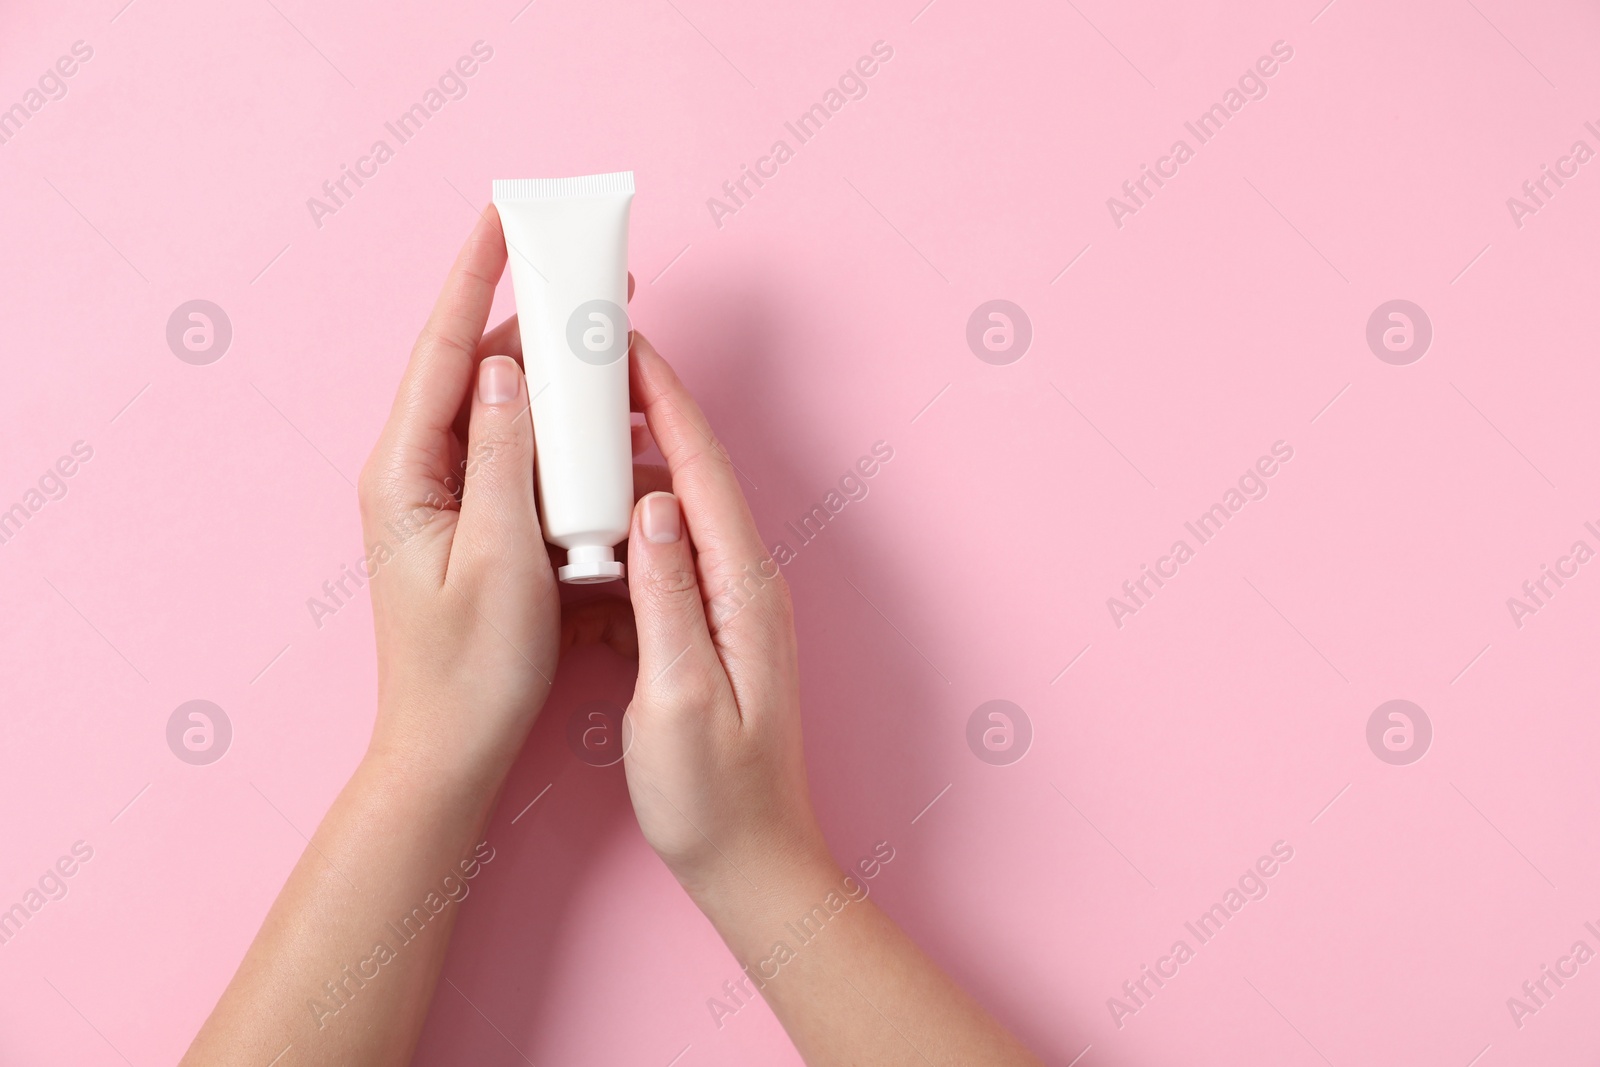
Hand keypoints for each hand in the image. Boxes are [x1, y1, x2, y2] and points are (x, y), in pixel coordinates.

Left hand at [359, 210, 663, 788]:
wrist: (451, 750)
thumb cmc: (471, 671)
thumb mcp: (498, 562)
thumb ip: (501, 460)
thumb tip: (501, 369)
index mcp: (405, 474)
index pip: (439, 351)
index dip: (474, 278)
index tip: (504, 217)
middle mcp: (414, 473)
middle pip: (472, 368)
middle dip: (534, 321)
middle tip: (599, 285)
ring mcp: (443, 497)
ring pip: (499, 410)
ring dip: (554, 379)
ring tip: (612, 352)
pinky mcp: (471, 522)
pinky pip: (515, 455)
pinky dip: (558, 433)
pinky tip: (601, 431)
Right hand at [618, 333, 832, 900]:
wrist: (752, 861)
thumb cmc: (714, 793)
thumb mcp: (678, 696)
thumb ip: (667, 597)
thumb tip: (652, 504)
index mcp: (742, 587)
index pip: (702, 469)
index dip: (665, 399)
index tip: (626, 342)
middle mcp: (746, 583)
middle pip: (694, 474)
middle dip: (647, 413)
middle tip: (592, 365)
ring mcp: (731, 605)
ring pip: (677, 512)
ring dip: (632, 467)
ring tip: (579, 425)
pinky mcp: (710, 630)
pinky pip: (667, 558)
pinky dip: (628, 529)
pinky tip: (588, 524)